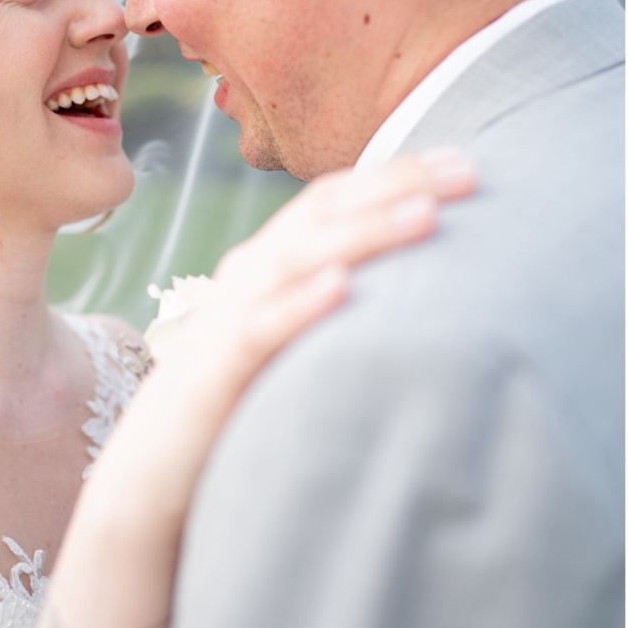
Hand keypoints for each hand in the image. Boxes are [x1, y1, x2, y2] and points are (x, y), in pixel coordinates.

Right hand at [150, 147, 477, 415]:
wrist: (158, 464)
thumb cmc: (243, 393)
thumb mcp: (296, 331)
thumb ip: (343, 298)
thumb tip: (425, 284)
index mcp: (275, 258)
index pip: (339, 197)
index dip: (399, 173)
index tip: (466, 163)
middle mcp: (254, 272)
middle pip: (328, 211)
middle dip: (399, 184)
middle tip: (469, 171)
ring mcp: (233, 314)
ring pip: (302, 257)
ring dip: (366, 232)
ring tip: (426, 214)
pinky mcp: (218, 369)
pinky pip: (261, 328)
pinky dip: (300, 303)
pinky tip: (342, 287)